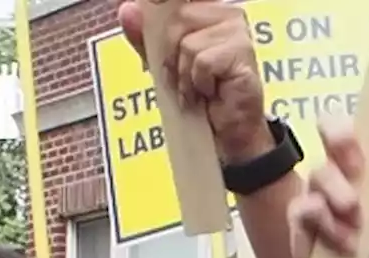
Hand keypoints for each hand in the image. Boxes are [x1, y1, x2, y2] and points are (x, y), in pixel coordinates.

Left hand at [117, 1, 269, 163]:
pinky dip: (197, 84)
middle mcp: (224, 13)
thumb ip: (146, 39)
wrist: (225, 134)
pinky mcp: (241, 51)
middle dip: (170, 58)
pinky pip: (201, 62)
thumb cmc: (199, 98)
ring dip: (184, 76)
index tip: (151, 8)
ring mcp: (236, 30)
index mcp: (205, 10)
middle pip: (176, 21)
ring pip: (187, 44)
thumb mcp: (164, 67)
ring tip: (196, 90)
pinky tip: (208, 94)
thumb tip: (127, 10)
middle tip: (183, 79)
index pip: (174, 2)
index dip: (159, 6)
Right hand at [288, 117, 368, 257]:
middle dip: (343, 147)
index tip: (363, 126)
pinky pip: (305, 208)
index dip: (355, 117)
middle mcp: (340, 177)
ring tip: (357, 227)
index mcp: (368, 167)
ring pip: (318, 173)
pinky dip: (326, 224)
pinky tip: (344, 244)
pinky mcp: (300, 226)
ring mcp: (317, 199)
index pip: (355, 128)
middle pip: (329, 136)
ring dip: (341, 197)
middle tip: (356, 167)